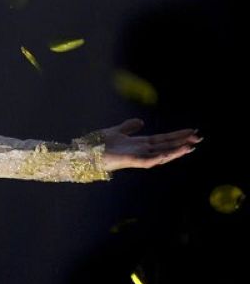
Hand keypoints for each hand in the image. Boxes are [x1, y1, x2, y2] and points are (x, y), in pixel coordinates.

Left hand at [86, 118, 201, 171]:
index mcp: (139, 144)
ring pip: (160, 155)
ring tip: (190, 147)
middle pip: (165, 146)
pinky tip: (169, 154)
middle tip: (199, 139)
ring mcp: (135, 157)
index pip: (163, 140)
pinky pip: (146, 160)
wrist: (82, 151)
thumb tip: (141, 122)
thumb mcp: (116, 131)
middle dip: (182, 143)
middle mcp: (140, 151)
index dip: (176, 136)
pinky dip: (158, 157)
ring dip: (175, 151)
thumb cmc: (97, 144)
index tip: (192, 132)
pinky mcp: (128, 161)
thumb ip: (129, 127)